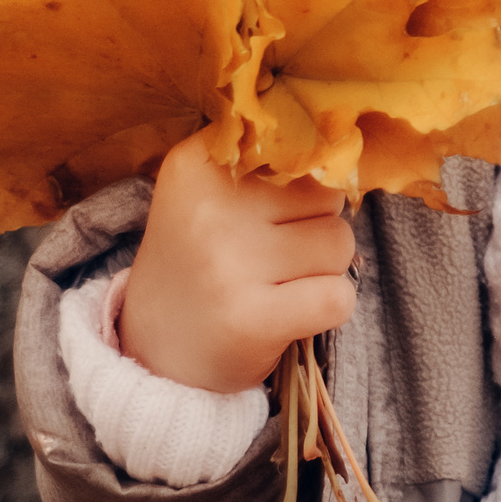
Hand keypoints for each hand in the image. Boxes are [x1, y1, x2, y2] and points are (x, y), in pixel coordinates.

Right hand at [119, 124, 355, 393]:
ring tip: (275, 285)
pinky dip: (329, 308)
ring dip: (323, 268)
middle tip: (266, 257)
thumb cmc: (204, 260)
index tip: (262, 212)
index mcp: (197, 163)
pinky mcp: (251, 320)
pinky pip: (339, 297)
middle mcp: (209, 209)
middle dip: (313, 226)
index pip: (302, 148)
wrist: (152, 353)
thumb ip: (273, 161)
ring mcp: (228, 266)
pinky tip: (288, 316)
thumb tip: (348, 148)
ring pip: (340, 243)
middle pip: (328, 195)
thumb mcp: (214, 194)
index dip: (301, 184)